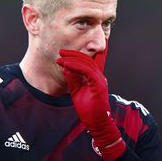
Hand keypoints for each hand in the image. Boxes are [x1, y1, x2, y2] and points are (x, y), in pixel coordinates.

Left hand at [56, 42, 125, 159]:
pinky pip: (86, 71)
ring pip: (86, 63)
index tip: (101, 39)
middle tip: (61, 52)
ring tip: (60, 58)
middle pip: (88, 59)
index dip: (100, 50)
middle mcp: (100, 76)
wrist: (96, 123)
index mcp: (96, 77)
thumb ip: (72, 78)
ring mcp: (100, 80)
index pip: (98, 60)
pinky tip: (66, 64)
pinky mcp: (98, 84)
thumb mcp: (76, 90)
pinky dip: (76, 66)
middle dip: (74, 54)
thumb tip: (66, 67)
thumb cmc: (88, 108)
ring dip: (72, 59)